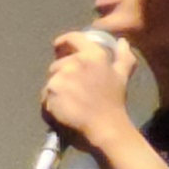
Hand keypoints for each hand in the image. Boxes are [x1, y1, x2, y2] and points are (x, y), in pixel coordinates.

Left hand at [41, 30, 136, 151]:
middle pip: (58, 63)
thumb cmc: (114, 104)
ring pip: (51, 80)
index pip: (72, 38)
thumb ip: (123, 57)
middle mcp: (74, 62)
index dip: (64, 42)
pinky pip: (45, 95)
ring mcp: (61, 77)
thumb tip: (122, 42)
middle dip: (62, 74)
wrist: (106, 129)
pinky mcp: (50, 92)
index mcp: (93, 55)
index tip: (60, 48)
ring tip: (70, 103)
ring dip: (57, 90)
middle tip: (75, 90)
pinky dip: (51, 103)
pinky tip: (63, 110)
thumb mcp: (122, 76)